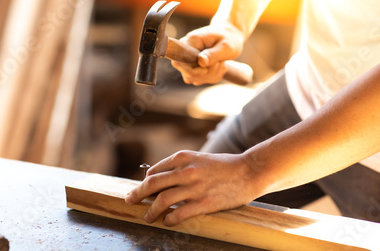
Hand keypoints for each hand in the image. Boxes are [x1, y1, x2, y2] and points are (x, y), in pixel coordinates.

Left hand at [125, 150, 259, 226]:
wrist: (249, 171)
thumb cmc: (225, 165)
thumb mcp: (200, 158)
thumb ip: (182, 166)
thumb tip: (162, 177)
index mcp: (184, 157)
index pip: (155, 170)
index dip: (144, 181)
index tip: (141, 189)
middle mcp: (186, 171)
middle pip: (152, 184)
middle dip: (137, 194)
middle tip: (129, 200)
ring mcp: (194, 188)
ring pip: (162, 200)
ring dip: (150, 211)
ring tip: (147, 217)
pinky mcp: (204, 203)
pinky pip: (179, 214)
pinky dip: (169, 220)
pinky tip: (167, 222)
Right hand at [172, 23, 244, 85]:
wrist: (230, 36)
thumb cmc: (229, 38)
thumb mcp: (226, 46)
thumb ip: (213, 54)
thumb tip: (201, 61)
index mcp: (191, 41)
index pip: (179, 62)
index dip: (192, 71)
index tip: (206, 69)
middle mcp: (186, 51)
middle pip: (187, 74)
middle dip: (206, 74)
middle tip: (220, 63)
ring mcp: (189, 60)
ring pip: (193, 78)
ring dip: (210, 75)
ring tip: (221, 63)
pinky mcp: (194, 66)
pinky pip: (199, 79)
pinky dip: (212, 77)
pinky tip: (219, 66)